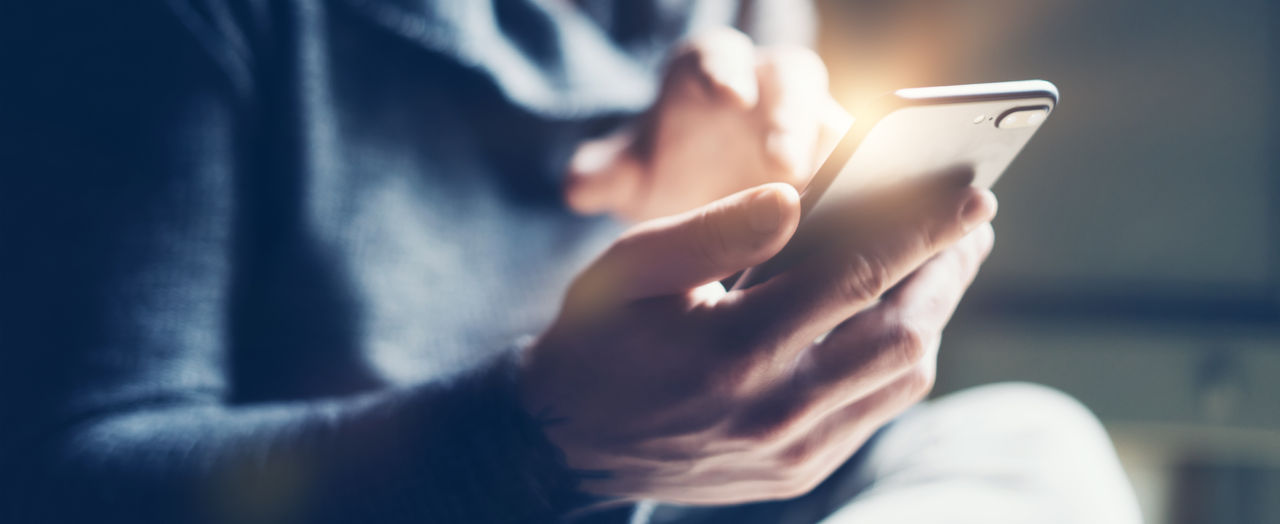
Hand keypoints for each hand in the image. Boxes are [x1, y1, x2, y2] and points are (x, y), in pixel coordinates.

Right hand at [521, 178, 996, 503]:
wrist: (567, 440)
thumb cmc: (599, 337)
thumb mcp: (632, 267)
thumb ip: (715, 229)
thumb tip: (798, 197)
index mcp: (732, 349)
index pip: (857, 277)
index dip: (924, 230)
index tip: (973, 194)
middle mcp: (775, 410)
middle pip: (904, 335)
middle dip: (949, 271)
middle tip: (969, 223)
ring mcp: (793, 450)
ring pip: (904, 378)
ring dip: (931, 314)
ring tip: (938, 262)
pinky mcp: (799, 471)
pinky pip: (878, 410)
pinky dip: (900, 357)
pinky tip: (893, 317)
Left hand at [564, 28, 850, 221]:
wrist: (698, 207)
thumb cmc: (661, 173)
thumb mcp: (626, 176)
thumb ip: (602, 175)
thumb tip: (578, 186)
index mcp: (710, 73)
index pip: (718, 55)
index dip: (724, 70)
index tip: (726, 96)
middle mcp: (769, 89)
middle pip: (793, 78)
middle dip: (792, 113)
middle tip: (787, 160)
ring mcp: (814, 123)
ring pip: (838, 123)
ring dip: (841, 159)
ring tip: (841, 203)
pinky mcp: (845, 162)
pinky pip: (866, 166)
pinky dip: (868, 195)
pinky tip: (865, 235)